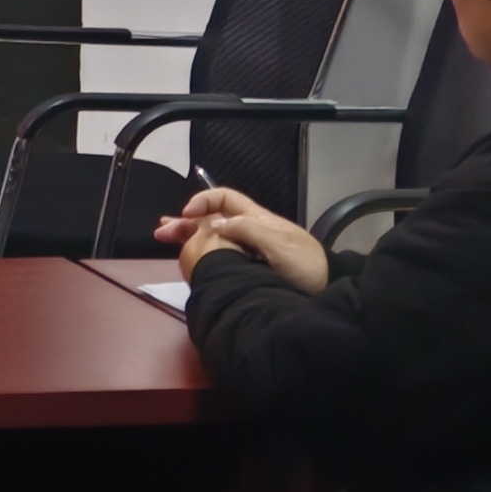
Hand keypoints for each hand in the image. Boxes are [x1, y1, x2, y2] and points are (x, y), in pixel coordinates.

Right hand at [154, 185, 328, 291]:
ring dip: (190, 236)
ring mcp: (250, 249)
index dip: (204, 201)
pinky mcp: (249, 267)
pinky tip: (190, 257)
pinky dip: (202, 252)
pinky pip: (221, 254)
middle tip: (162, 230)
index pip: (224, 199)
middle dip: (186, 220)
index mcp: (257, 219)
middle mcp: (250, 230)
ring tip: (166, 238)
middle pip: (213, 218)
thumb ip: (248, 231)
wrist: (328, 292)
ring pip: (214, 236)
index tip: (188, 215)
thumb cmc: (307, 266)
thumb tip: (214, 224)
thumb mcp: (280, 246)